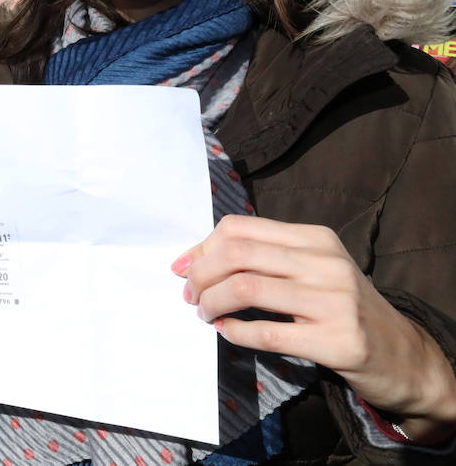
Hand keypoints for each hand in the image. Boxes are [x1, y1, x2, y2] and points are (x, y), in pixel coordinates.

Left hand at [175, 215, 455, 441]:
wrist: (402, 354)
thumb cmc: (342, 307)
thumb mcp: (311, 269)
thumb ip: (263, 258)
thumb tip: (192, 260)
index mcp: (316, 237)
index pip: (240, 228)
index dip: (201, 247)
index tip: (181, 268)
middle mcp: (326, 263)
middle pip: (237, 255)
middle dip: (200, 275)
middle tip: (189, 296)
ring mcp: (335, 301)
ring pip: (246, 289)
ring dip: (212, 303)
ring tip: (205, 314)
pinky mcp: (338, 341)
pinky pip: (267, 332)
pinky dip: (236, 332)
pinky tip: (228, 332)